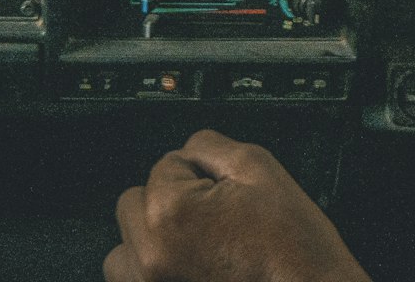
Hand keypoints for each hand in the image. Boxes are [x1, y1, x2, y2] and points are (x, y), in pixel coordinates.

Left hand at [104, 130, 371, 281]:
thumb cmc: (292, 248)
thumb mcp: (258, 167)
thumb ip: (209, 145)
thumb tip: (186, 149)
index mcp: (170, 212)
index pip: (165, 165)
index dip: (199, 175)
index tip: (224, 197)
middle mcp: (150, 255)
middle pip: (133, 202)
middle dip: (167, 202)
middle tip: (211, 220)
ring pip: (122, 248)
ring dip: (149, 240)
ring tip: (192, 248)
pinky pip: (132, 281)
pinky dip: (150, 272)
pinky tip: (184, 268)